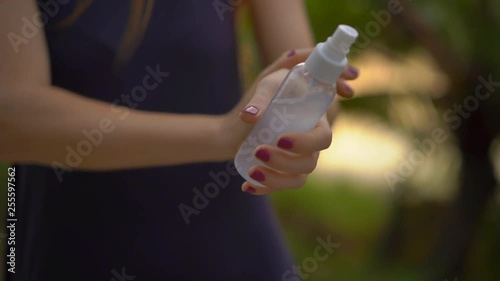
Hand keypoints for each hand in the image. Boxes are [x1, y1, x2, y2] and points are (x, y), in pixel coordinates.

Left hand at [218, 49, 358, 194]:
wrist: (245, 116)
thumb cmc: (267, 94)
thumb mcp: (266, 86)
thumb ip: (260, 97)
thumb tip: (249, 116)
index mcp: (316, 121)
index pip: (323, 138)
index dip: (306, 143)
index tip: (281, 140)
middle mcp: (311, 145)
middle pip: (310, 163)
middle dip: (285, 162)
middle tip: (258, 151)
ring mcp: (298, 161)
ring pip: (297, 179)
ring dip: (276, 179)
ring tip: (252, 172)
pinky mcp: (282, 172)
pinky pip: (280, 187)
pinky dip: (264, 189)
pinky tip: (246, 186)